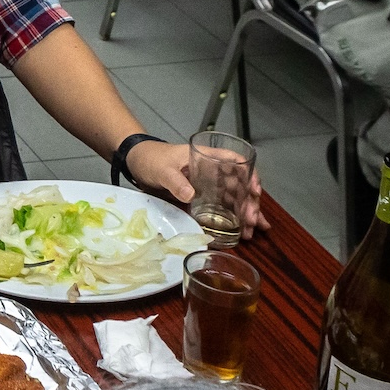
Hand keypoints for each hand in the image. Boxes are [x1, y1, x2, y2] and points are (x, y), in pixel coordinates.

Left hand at [126, 140, 270, 237]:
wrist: (135, 163)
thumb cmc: (151, 158)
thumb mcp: (162, 169)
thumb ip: (175, 181)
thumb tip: (191, 196)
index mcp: (207, 157)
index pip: (235, 162)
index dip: (249, 174)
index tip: (255, 191)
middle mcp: (211, 171)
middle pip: (239, 184)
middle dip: (249, 202)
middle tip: (253, 221)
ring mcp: (207, 185)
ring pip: (233, 198)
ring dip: (244, 213)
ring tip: (252, 231)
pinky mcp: (201, 197)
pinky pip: (220, 207)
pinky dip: (231, 218)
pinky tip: (242, 230)